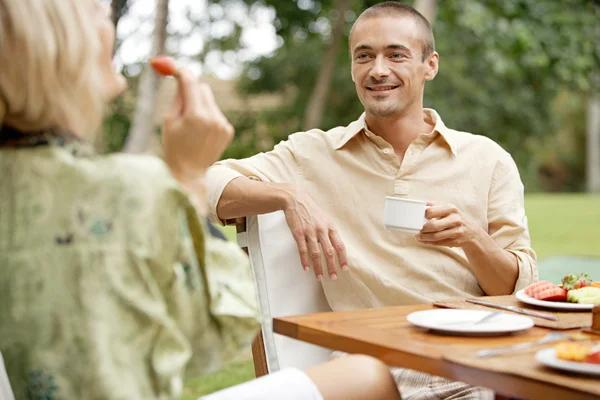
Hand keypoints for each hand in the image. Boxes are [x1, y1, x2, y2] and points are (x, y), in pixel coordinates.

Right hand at [162, 68, 233, 184]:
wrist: (191, 173)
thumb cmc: (174, 146)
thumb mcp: (169, 121)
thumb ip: (178, 97)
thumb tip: (182, 77)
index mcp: (195, 116)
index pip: (192, 83)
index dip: (184, 74)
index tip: (178, 70)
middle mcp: (212, 118)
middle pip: (204, 88)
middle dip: (193, 89)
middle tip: (183, 97)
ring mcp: (222, 124)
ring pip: (210, 101)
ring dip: (200, 105)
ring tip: (192, 125)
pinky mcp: (228, 130)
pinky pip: (216, 113)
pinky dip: (208, 117)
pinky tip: (201, 133)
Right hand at [280, 185, 347, 280]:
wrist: (295, 199)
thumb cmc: (311, 210)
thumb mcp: (325, 219)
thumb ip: (329, 232)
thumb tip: (336, 247)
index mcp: (330, 227)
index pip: (340, 245)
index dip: (343, 258)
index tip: (344, 268)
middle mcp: (322, 230)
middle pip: (329, 252)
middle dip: (332, 266)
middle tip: (333, 277)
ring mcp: (310, 232)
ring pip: (316, 253)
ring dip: (318, 267)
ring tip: (320, 277)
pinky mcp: (298, 233)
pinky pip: (303, 250)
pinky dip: (305, 261)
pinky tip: (307, 269)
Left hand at [416, 201, 482, 247]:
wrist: (471, 232)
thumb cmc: (455, 218)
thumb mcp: (448, 208)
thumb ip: (435, 205)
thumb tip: (422, 203)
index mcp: (451, 208)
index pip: (431, 211)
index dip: (422, 215)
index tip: (417, 218)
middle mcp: (455, 219)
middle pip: (433, 225)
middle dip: (422, 229)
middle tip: (416, 229)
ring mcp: (456, 231)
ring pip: (435, 236)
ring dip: (423, 237)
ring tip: (417, 236)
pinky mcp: (455, 241)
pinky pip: (439, 243)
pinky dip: (428, 243)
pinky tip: (423, 241)